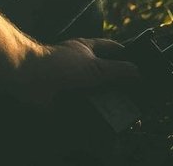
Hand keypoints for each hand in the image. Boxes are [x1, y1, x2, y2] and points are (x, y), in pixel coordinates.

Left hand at [14, 37, 140, 105]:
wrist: (29, 79)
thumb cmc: (59, 64)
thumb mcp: (94, 66)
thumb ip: (117, 69)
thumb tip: (139, 72)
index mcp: (87, 49)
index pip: (113, 48)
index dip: (128, 55)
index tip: (144, 67)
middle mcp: (81, 65)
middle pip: (106, 74)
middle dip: (120, 85)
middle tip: (138, 98)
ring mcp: (73, 82)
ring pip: (96, 93)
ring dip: (108, 103)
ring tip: (126, 115)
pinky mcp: (66, 99)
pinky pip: (84, 108)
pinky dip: (94, 115)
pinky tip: (107, 123)